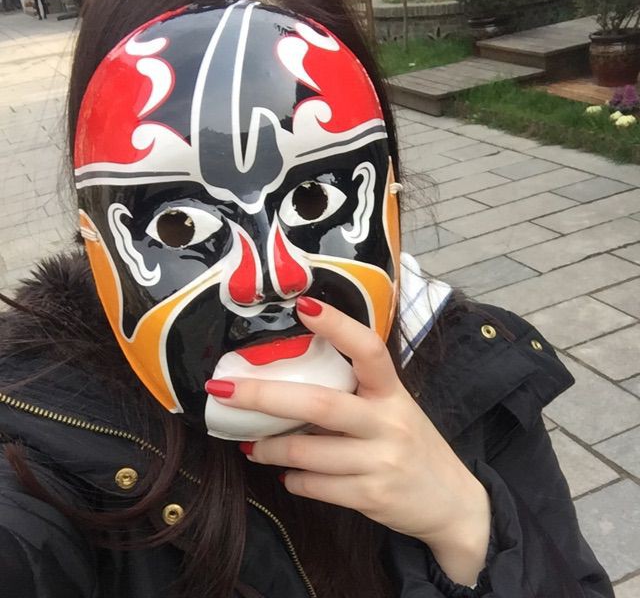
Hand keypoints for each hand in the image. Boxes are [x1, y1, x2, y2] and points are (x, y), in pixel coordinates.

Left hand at [207, 298, 490, 584]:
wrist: (453, 504)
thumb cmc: (412, 445)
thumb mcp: (395, 409)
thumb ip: (356, 394)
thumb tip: (292, 382)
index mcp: (393, 392)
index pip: (368, 349)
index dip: (337, 325)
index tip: (303, 304)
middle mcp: (388, 422)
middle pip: (319, 404)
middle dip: (264, 395)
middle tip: (223, 390)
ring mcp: (381, 461)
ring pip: (307, 451)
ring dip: (269, 448)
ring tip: (251, 446)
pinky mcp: (372, 496)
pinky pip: (314, 485)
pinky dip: (291, 478)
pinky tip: (286, 473)